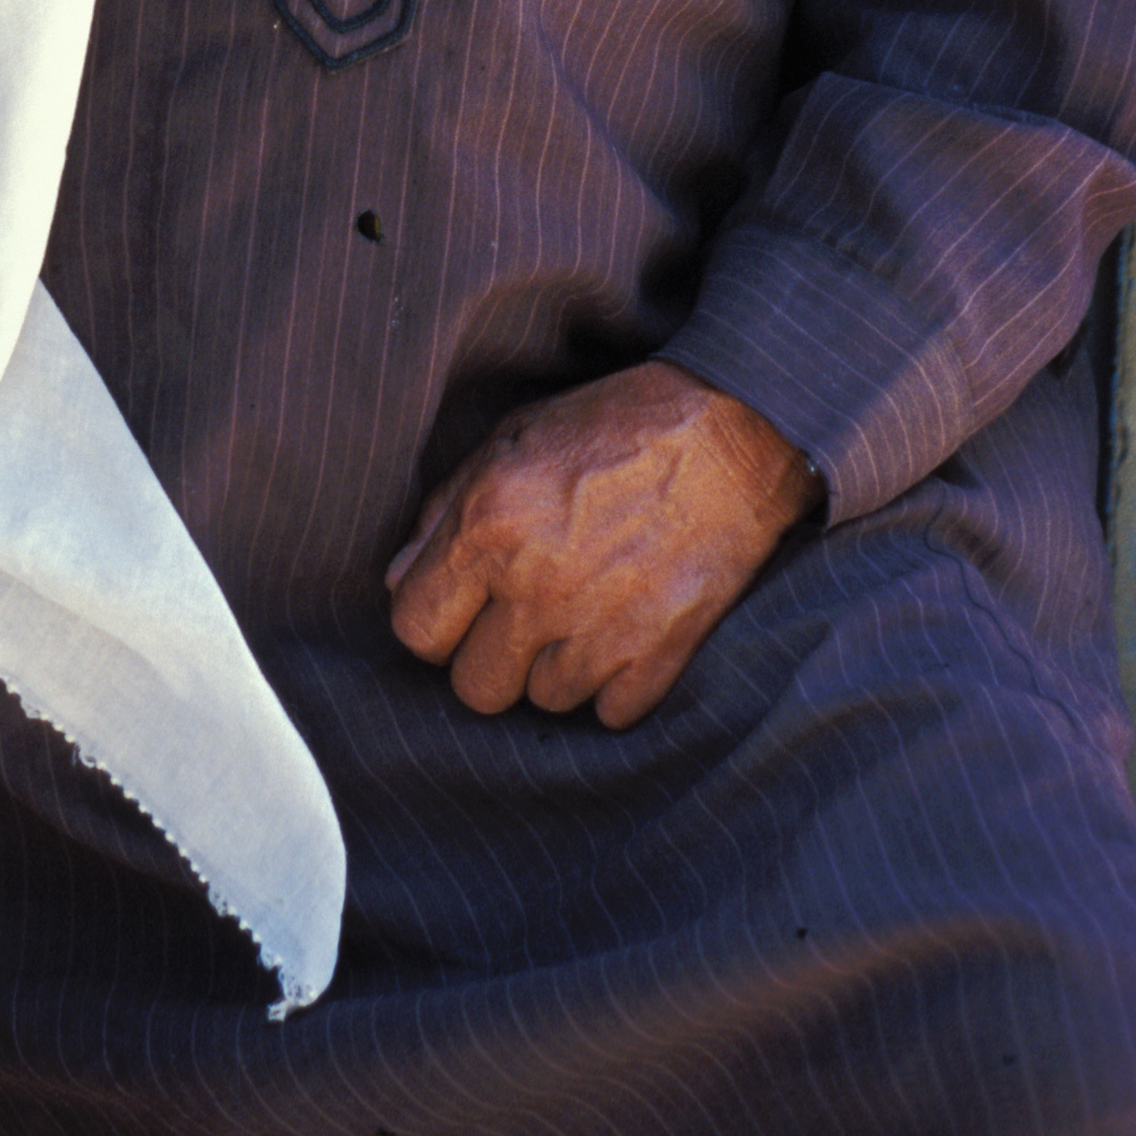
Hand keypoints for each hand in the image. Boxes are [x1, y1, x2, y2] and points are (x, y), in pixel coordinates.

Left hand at [385, 361, 814, 730]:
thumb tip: (401, 578)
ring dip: (557, 666)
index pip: (414, 630)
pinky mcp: (658, 657)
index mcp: (488, 526)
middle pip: (474, 688)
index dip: (434, 619)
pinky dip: (616, 682)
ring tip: (585, 608)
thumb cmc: (618, 423)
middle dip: (491, 657)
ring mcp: (598, 629)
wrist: (734, 430)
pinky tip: (626, 628)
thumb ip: (446, 509)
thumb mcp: (513, 435)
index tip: (461, 605)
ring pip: (543, 702)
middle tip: (522, 615)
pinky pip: (609, 713)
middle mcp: (535, 586)